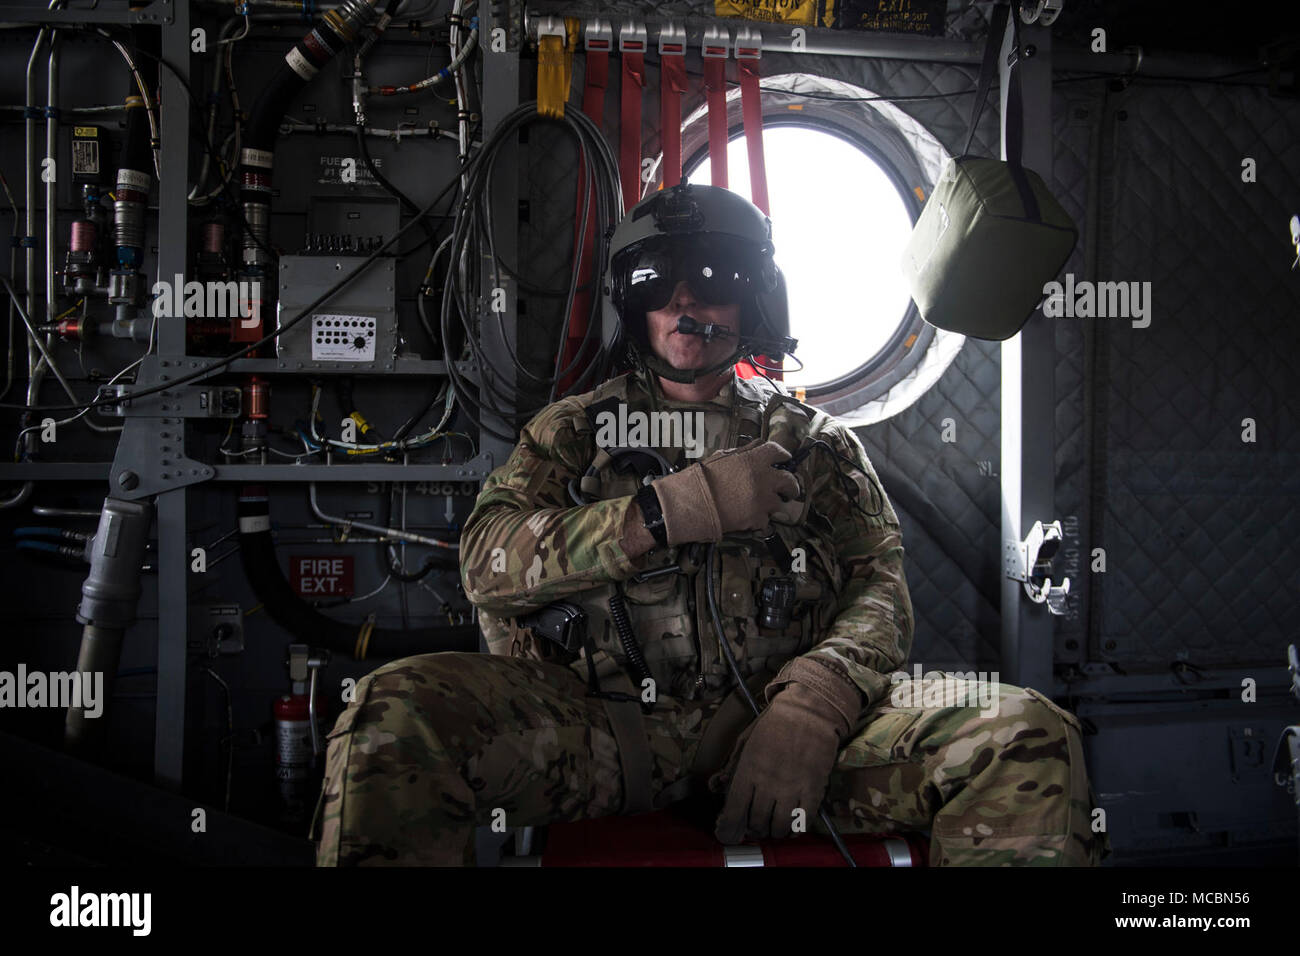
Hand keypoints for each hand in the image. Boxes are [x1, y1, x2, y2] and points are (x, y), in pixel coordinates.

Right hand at [650, 439, 800, 544]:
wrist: (692, 504)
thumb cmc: (702, 478)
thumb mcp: (722, 457)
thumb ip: (743, 452)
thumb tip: (757, 446)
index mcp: (754, 460)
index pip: (779, 452)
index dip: (783, 456)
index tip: (784, 460)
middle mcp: (763, 479)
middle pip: (790, 481)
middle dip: (791, 486)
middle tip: (787, 490)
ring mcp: (762, 501)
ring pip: (779, 504)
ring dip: (772, 504)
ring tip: (761, 506)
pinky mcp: (757, 519)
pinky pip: (766, 521)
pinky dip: (759, 520)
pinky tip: (749, 518)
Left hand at [711, 658, 860, 842]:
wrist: (809, 711)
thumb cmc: (774, 724)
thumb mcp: (745, 741)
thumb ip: (731, 766)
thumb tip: (716, 786)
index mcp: (748, 770)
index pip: (734, 810)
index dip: (728, 828)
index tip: (727, 833)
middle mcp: (768, 783)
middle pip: (757, 822)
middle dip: (753, 828)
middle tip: (755, 823)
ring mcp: (792, 788)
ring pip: (779, 827)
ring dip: (773, 831)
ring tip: (773, 824)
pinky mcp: (813, 790)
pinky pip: (803, 822)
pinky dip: (795, 829)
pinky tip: (791, 824)